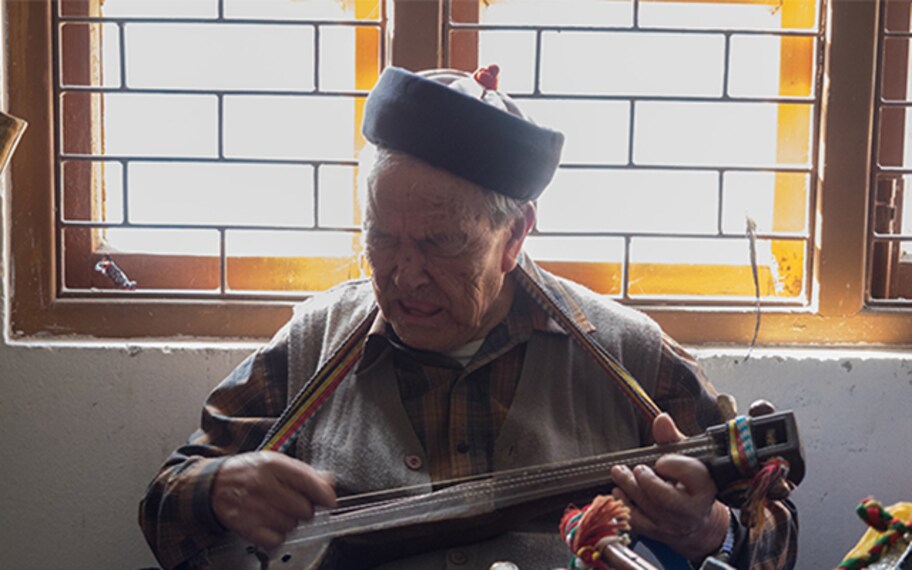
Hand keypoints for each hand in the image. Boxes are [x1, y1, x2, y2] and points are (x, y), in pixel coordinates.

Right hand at [211, 451, 336, 549]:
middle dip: (304, 508)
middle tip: (293, 503)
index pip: (307, 482)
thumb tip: (329, 482)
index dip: (323, 494)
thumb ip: (304, 472)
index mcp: (272, 465)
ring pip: (291, 525)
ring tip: (277, 510)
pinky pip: (276, 539)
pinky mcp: (245, 527)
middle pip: (303, 509)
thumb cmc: (248, 473)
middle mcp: (262, 485)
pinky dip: (276, 535)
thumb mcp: (275, 463)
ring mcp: (253, 507)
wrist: (213, 485)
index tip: (330, 501)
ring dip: (290, 521)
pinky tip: (269, 522)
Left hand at [610, 413, 728, 560]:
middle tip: (636, 468)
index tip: (661, 460)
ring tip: (618, 473)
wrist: (697, 524)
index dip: (674, 465)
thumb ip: (672, 439)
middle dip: (645, 480)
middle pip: (665, 496)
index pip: (692, 475)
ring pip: (647, 508)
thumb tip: (661, 419)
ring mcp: (673, 524)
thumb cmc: (690, 485)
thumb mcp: (687, 459)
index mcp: (705, 487)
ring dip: (628, 488)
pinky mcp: (657, 532)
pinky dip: (623, 506)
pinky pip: (636, 522)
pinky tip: (617, 492)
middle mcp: (691, 509)